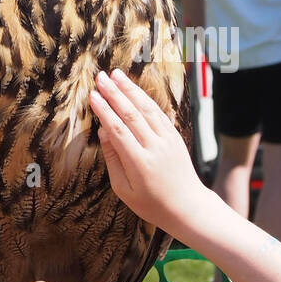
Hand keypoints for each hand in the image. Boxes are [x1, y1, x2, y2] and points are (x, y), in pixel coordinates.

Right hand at [90, 69, 209, 237]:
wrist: (187, 207)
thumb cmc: (151, 204)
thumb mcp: (124, 189)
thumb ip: (113, 159)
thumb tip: (103, 131)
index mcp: (139, 163)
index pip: (118, 130)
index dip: (104, 111)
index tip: (93, 96)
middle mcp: (155, 148)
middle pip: (132, 114)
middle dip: (115, 93)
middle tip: (100, 77)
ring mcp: (168, 140)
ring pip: (147, 109)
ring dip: (131, 90)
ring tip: (116, 75)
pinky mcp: (175, 137)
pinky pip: (159, 114)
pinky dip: (146, 99)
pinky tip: (136, 89)